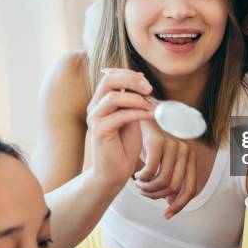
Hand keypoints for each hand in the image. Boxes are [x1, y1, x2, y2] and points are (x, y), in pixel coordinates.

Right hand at [87, 68, 154, 186]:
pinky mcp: (99, 132)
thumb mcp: (131, 118)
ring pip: (113, 97)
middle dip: (131, 80)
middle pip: (108, 80)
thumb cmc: (123, 146)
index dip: (129, 74)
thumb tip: (143, 83)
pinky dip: (138, 113)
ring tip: (152, 105)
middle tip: (149, 88)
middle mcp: (94, 107)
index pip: (110, 76)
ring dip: (136, 99)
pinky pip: (120, 116)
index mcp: (100, 101)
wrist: (113, 172)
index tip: (146, 81)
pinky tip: (151, 116)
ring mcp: (95, 119)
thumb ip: (133, 102)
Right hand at [134, 120, 196, 218]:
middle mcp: (186, 150)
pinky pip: (151, 171)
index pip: (191, 190)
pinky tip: (136, 176)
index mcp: (190, 158)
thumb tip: (171, 202)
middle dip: (157, 197)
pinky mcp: (158, 142)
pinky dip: (142, 178)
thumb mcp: (162, 164)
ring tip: (139, 185)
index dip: (179, 206)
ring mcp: (173, 145)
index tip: (166, 215)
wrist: (139, 119)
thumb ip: (170, 180)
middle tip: (144, 194)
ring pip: (163, 181)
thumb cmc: (150, 145)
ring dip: (148, 189)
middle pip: (174, 188)